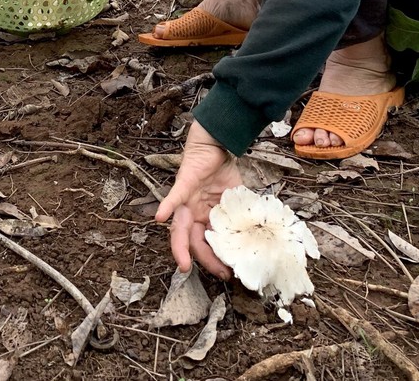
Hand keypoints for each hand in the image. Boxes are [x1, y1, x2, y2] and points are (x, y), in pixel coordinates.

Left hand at [155, 120, 243, 276]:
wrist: (216, 145)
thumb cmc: (223, 171)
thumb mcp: (236, 200)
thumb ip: (240, 217)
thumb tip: (258, 237)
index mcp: (204, 217)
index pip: (207, 243)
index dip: (216, 259)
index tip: (230, 272)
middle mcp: (192, 212)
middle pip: (193, 240)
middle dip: (204, 259)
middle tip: (220, 273)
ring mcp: (186, 200)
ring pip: (180, 227)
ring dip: (180, 246)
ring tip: (183, 264)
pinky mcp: (183, 183)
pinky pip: (174, 197)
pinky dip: (167, 206)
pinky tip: (160, 217)